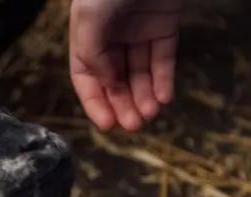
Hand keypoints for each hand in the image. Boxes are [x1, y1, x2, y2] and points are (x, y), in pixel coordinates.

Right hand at [69, 0, 182, 130]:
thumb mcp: (90, 18)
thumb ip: (93, 53)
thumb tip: (108, 85)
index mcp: (87, 33)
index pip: (86, 75)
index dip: (95, 102)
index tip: (107, 124)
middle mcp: (111, 36)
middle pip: (116, 79)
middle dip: (124, 103)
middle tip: (133, 124)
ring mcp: (139, 32)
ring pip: (141, 72)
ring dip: (145, 96)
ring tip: (150, 114)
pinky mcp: (165, 26)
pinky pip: (164, 57)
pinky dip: (164, 79)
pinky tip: (164, 98)